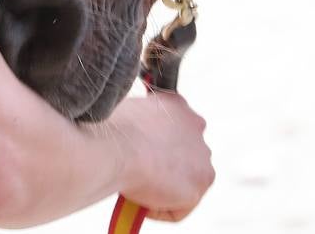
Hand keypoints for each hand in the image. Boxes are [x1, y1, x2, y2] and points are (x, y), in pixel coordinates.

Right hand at [104, 90, 214, 221]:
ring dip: (162, 188)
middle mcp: (196, 126)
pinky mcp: (200, 183)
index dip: (154, 146)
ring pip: (182, 182)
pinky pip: (178, 207)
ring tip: (136, 184)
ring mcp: (202, 156)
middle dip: (165, 167)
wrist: (118, 146)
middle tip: (138, 172)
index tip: (138, 154)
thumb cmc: (112, 128)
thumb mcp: (127, 113)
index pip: (172, 129)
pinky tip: (140, 195)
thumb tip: (130, 137)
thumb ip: (140, 122)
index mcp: (177, 105)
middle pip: (183, 156)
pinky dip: (158, 208)